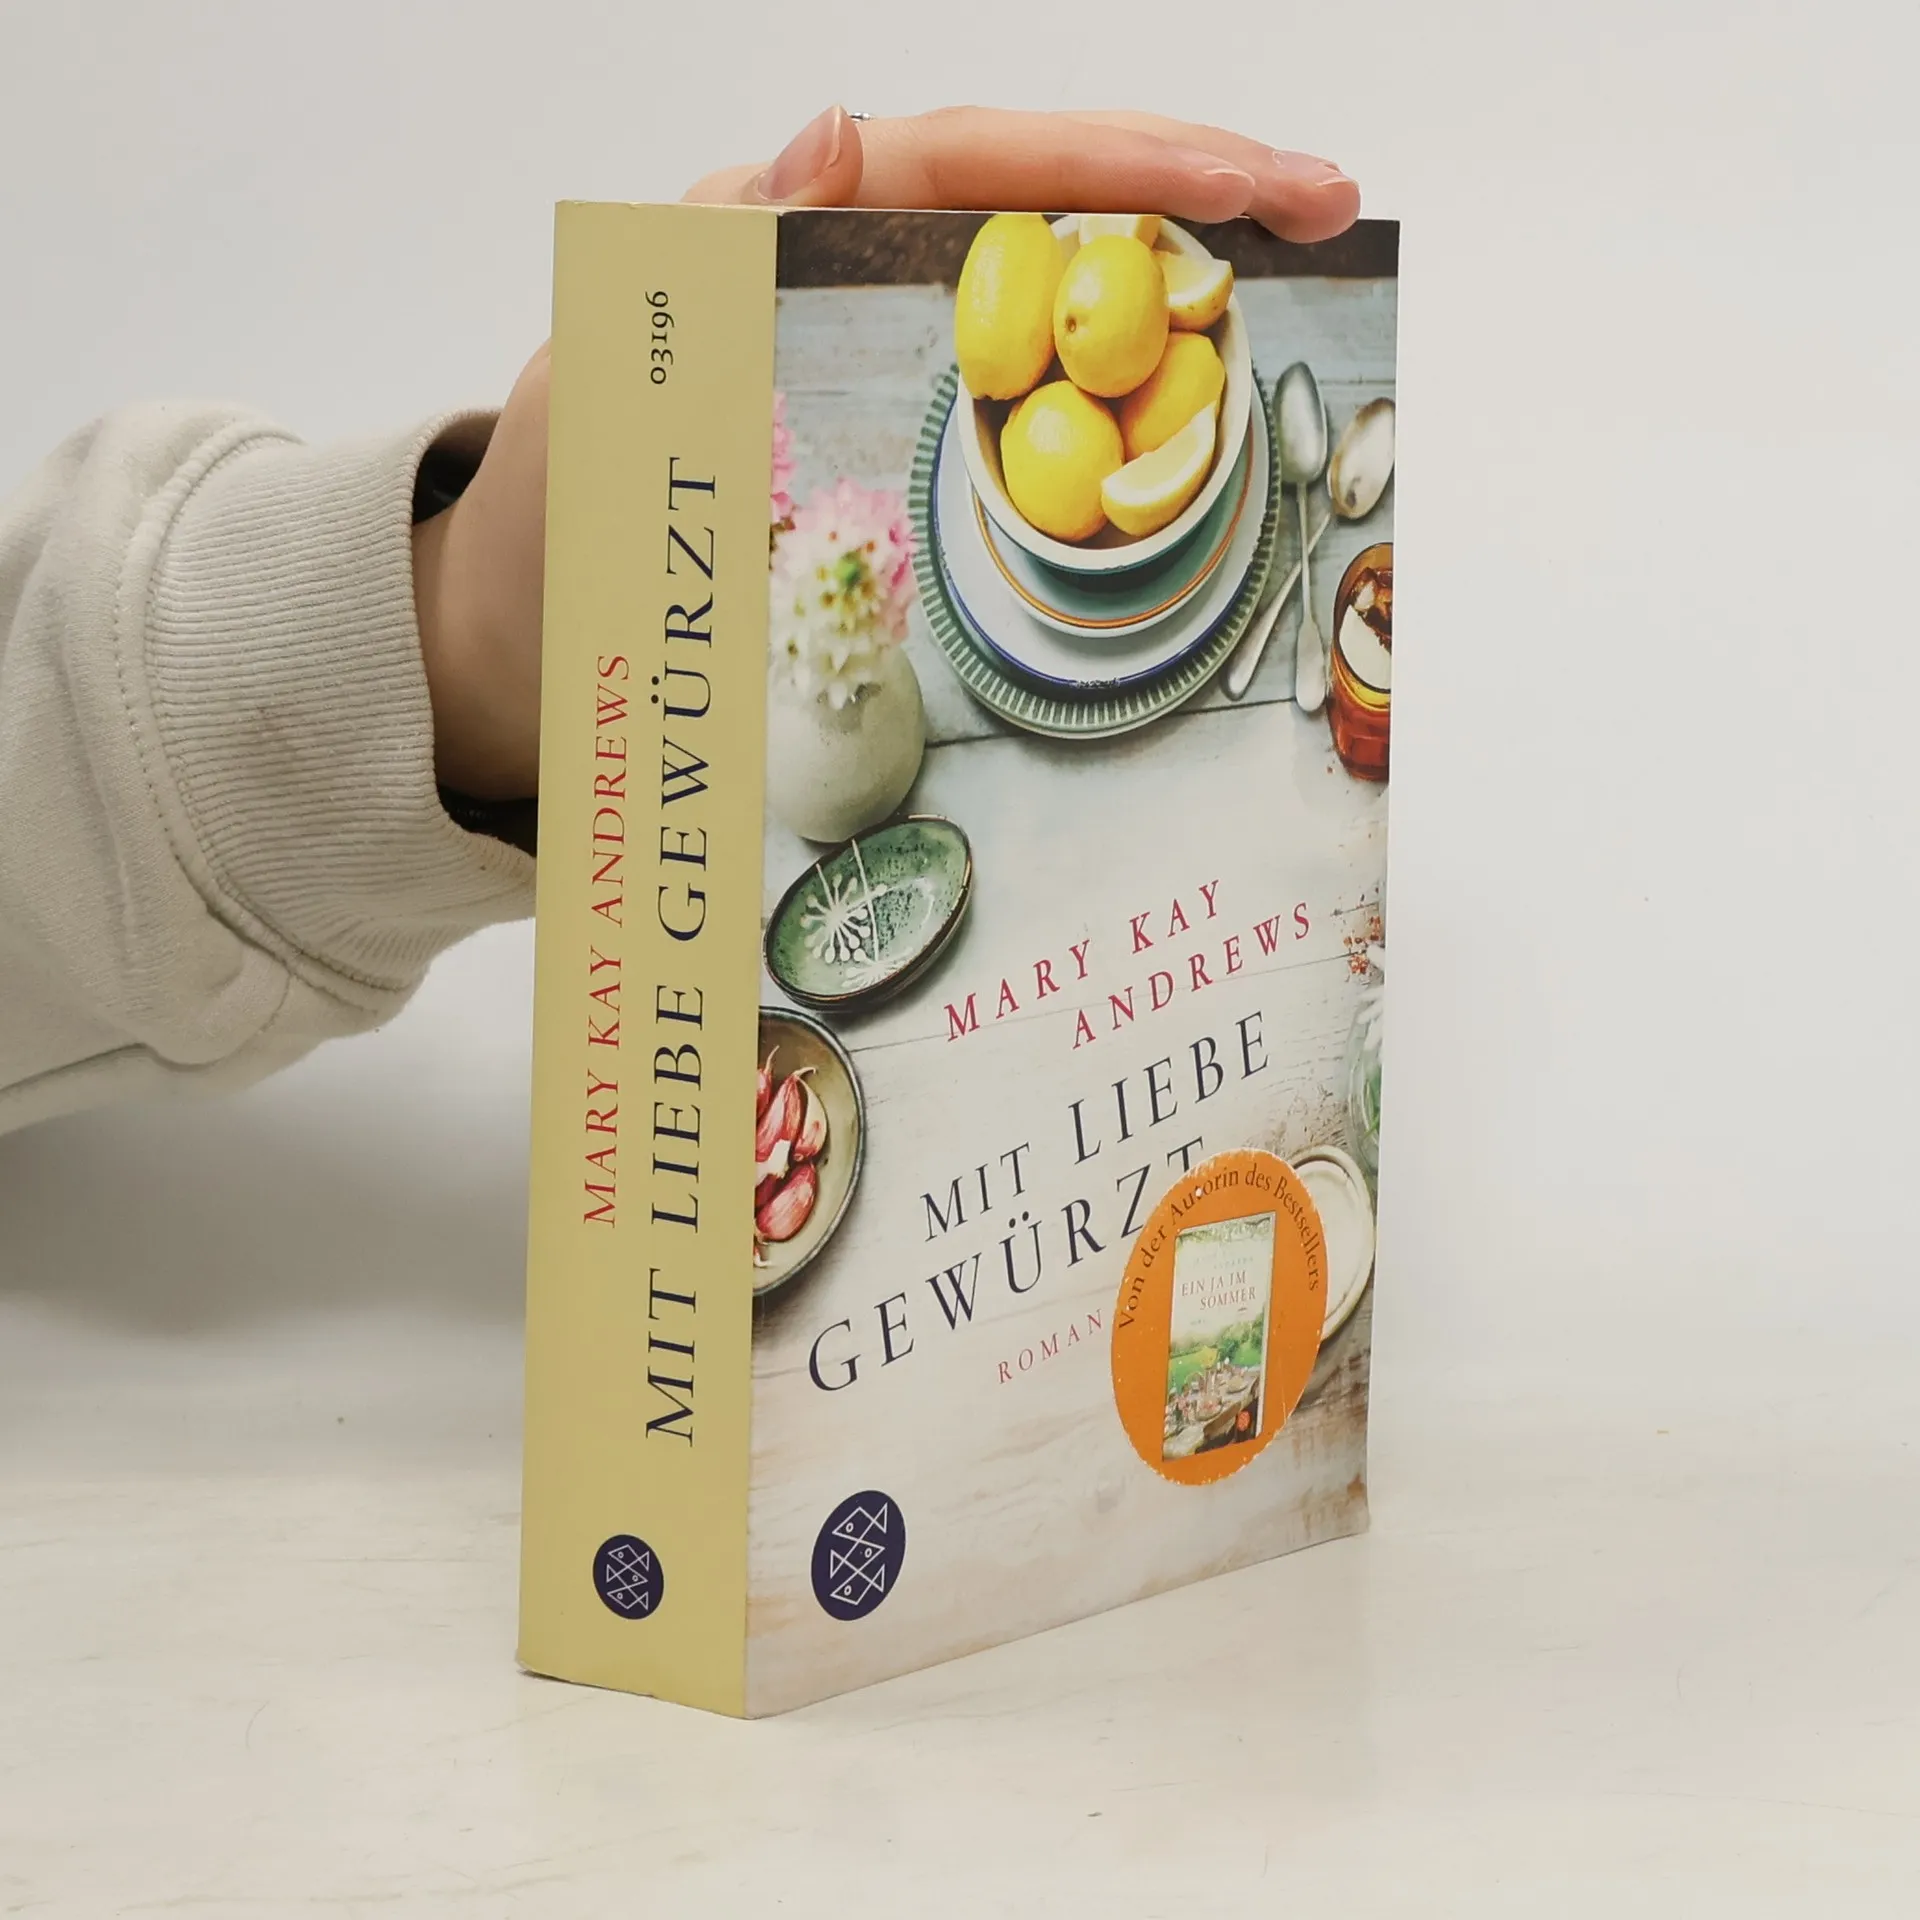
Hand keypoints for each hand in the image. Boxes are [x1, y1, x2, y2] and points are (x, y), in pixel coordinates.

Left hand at [415, 107, 1359, 800]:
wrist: (534, 658)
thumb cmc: (562, 521)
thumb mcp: (618, 368)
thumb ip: (722, 251)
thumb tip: (839, 127)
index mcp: (785, 234)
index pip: (974, 161)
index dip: (1114, 157)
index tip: (1244, 175)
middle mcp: (849, 286)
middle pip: (1043, 209)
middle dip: (1189, 194)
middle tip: (1327, 205)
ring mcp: (883, 373)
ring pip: (1050, 302)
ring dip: (1175, 288)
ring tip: (1300, 275)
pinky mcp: (898, 459)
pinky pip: (1024, 411)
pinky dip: (1113, 405)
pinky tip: (1197, 412)